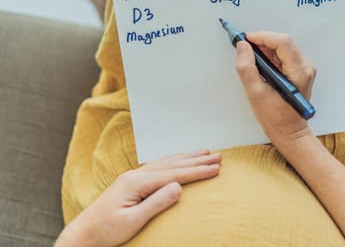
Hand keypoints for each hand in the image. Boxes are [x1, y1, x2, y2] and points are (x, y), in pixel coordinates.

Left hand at [55, 149, 220, 246]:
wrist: (82, 235)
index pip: (174, 174)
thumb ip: (155, 203)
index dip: (197, 170)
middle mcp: (135, 175)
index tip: (216, 168)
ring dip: (187, 157)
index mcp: (136, 183)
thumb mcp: (132, 221)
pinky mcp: (131, 182)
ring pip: (166, 162)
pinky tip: (180, 161)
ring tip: (205, 153)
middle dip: (197, 159)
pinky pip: (158, 166)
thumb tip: (178, 186)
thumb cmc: (105, 232)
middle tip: (218, 156)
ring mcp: (133, 177)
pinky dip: (174, 161)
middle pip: (173, 163)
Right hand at [235, 31, 315, 144]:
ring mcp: (303, 69)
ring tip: (249, 55)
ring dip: (265, 48)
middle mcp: (305, 67)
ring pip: (282, 48)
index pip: (282, 42)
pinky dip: (269, 55)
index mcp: (299, 72)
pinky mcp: (298, 71)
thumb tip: (243, 47)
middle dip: (262, 41)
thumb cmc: (276, 118)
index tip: (246, 39)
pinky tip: (258, 63)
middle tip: (244, 46)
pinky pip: (283, 55)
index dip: (262, 36)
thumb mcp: (255, 93)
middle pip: (283, 43)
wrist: (289, 131)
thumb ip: (247, 68)